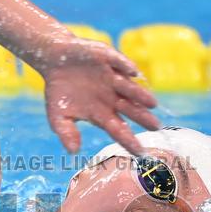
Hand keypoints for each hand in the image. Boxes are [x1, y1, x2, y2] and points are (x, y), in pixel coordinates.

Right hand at [39, 36, 159, 154]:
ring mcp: (111, 77)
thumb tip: (73, 151)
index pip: (118, 129)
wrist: (54, 60)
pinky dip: (126, 66)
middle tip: (156, 127)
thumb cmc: (59, 91)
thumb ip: (66, 133)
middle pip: (130, 109)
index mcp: (102, 113)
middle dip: (143, 117)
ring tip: (152, 104)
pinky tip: (134, 72)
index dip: (128, 140)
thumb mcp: (57, 116)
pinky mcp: (108, 58)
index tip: (140, 153)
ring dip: (140, 95)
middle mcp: (111, 96)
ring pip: (128, 88)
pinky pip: (118, 62)